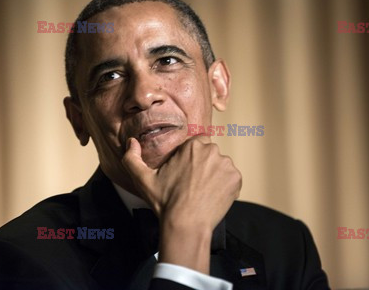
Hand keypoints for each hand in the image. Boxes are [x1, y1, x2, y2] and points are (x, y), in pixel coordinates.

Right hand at [122, 136, 241, 272]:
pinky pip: (231, 178)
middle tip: (193, 184)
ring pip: (221, 166)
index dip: (191, 159)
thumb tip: (131, 142)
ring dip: (215, 175)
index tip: (185, 173)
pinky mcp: (236, 179)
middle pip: (210, 154)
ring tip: (203, 192)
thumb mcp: (142, 179)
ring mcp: (227, 165)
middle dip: (203, 165)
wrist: (186, 225)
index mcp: (193, 146)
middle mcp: (212, 151)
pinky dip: (225, 186)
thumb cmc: (165, 202)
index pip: (197, 144)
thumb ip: (132, 158)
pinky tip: (212, 197)